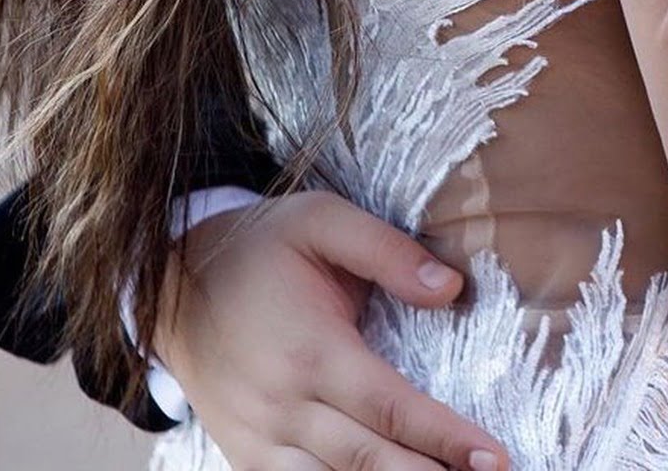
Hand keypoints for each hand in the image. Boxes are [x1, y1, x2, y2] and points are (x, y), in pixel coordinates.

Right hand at [155, 190, 505, 470]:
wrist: (174, 281)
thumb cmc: (263, 247)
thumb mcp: (323, 220)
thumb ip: (387, 250)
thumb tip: (451, 288)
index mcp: (312, 351)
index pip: (392, 407)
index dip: (446, 438)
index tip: (494, 458)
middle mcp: (284, 407)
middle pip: (369, 462)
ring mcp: (260, 441)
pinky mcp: (246, 456)